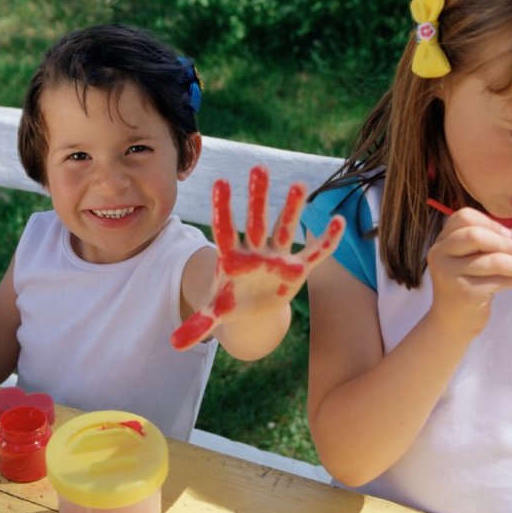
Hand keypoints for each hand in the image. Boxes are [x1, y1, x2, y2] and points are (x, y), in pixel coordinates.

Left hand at [171, 165, 344, 350]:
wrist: (253, 308)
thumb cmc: (231, 302)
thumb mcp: (215, 313)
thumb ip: (198, 325)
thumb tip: (173, 344)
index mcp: (231, 257)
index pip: (225, 229)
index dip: (222, 208)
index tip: (219, 183)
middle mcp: (254, 250)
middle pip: (255, 220)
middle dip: (257, 197)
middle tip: (258, 168)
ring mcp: (276, 256)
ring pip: (284, 228)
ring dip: (291, 208)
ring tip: (298, 184)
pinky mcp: (297, 269)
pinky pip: (314, 253)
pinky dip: (326, 241)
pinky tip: (338, 222)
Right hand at [424, 206, 511, 340]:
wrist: (451, 323)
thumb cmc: (466, 286)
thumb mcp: (473, 261)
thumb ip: (493, 244)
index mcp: (442, 242)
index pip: (463, 217)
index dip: (490, 223)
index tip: (508, 236)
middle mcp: (440, 254)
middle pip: (475, 235)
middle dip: (506, 243)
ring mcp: (450, 274)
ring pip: (493, 260)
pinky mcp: (465, 292)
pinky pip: (500, 281)